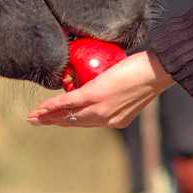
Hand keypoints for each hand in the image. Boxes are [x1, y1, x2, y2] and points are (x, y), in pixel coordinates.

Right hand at [27, 50, 173, 127]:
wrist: (158, 70)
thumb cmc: (149, 72)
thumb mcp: (132, 85)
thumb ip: (119, 88)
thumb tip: (109, 77)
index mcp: (117, 119)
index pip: (89, 121)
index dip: (71, 121)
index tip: (57, 120)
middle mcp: (107, 119)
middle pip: (74, 122)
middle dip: (54, 122)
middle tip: (39, 121)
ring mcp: (100, 109)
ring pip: (68, 115)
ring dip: (48, 116)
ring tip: (35, 117)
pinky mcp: (94, 96)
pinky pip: (68, 102)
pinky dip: (52, 105)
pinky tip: (41, 108)